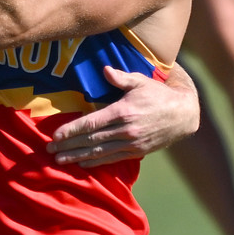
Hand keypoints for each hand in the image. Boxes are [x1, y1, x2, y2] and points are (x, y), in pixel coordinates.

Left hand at [47, 65, 199, 166]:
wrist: (183, 114)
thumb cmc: (158, 94)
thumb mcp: (140, 81)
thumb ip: (121, 77)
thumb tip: (105, 70)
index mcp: (123, 112)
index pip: (91, 123)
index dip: (72, 130)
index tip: (56, 135)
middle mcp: (125, 130)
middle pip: (91, 140)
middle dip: (69, 146)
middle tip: (50, 150)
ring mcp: (132, 143)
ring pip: (99, 152)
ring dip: (78, 157)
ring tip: (60, 160)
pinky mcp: (137, 152)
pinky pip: (113, 158)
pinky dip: (96, 162)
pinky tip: (83, 164)